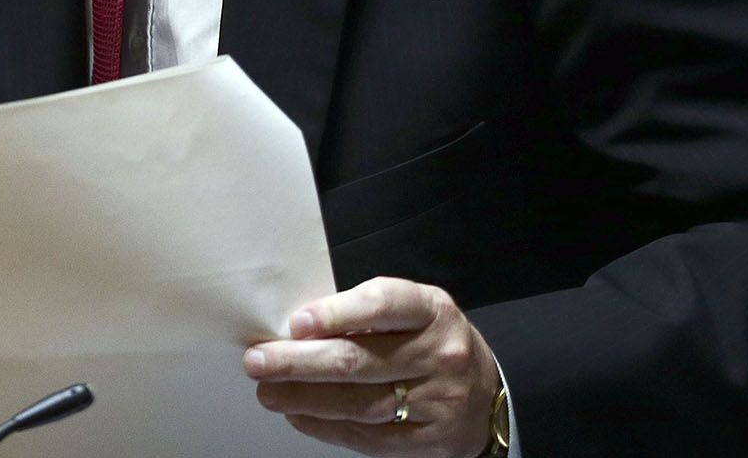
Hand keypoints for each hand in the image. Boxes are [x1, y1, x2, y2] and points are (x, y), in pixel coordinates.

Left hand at [242, 276, 498, 456]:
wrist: (489, 393)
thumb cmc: (432, 341)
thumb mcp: (412, 311)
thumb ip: (365, 314)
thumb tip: (297, 329)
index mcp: (432, 311)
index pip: (383, 305)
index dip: (337, 314)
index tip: (297, 323)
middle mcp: (440, 354)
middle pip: (360, 361)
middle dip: (300, 362)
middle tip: (259, 361)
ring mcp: (439, 401)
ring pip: (360, 403)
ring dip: (305, 398)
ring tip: (268, 391)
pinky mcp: (430, 440)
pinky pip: (370, 438)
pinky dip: (327, 427)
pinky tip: (298, 414)